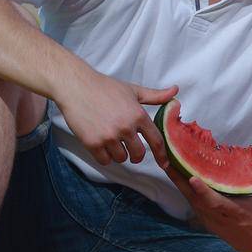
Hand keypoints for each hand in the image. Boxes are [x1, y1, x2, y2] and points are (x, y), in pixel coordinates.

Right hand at [54, 71, 174, 167]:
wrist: (76, 87)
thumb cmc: (105, 87)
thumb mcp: (133, 90)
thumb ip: (155, 96)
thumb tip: (175, 91)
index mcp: (138, 115)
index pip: (156, 140)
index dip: (162, 155)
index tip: (164, 164)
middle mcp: (125, 127)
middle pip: (138, 154)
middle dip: (136, 155)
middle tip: (131, 150)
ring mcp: (109, 136)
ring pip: (121, 158)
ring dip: (118, 154)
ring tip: (113, 141)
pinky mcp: (92, 143)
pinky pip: (104, 160)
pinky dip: (105, 157)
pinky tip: (102, 145)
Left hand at [161, 149, 251, 251]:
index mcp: (234, 214)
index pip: (216, 203)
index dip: (203, 192)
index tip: (193, 178)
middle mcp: (216, 217)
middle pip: (192, 197)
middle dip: (177, 176)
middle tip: (165, 155)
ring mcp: (207, 218)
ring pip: (187, 196)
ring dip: (175, 177)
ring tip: (164, 155)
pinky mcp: (203, 216)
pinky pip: (189, 198)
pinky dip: (181, 183)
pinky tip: (175, 167)